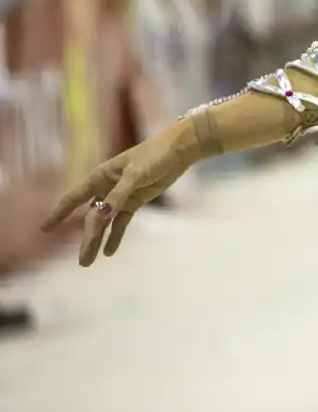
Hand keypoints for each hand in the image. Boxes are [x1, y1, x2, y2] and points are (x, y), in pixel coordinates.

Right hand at [41, 119, 203, 265]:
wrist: (179, 150)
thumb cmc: (154, 156)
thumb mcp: (135, 174)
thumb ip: (118, 196)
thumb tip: (100, 217)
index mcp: (100, 177)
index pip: (74, 198)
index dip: (59, 213)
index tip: (44, 229)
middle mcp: (105, 188)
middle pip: (91, 217)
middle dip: (86, 238)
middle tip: (82, 261)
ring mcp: (120, 196)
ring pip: (104, 222)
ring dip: (97, 240)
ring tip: (89, 261)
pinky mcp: (134, 201)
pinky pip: (121, 222)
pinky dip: (115, 235)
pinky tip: (109, 252)